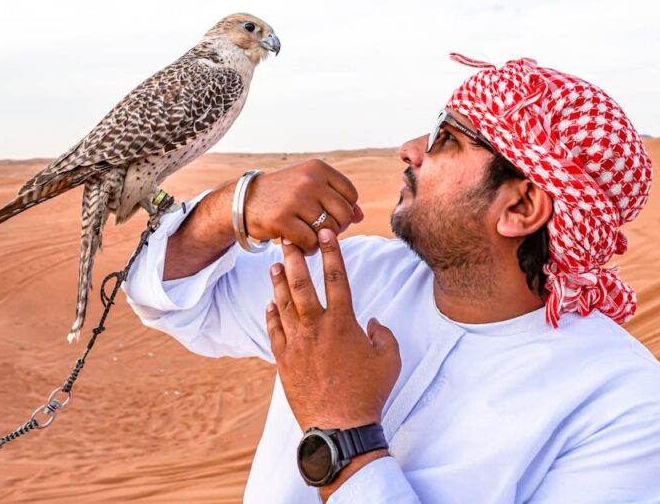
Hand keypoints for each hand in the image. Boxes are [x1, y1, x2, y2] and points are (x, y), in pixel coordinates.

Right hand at [248, 160, 363, 254]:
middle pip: (344, 214)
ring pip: (328, 231)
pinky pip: (310, 242)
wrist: (243, 200)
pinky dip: (308, 249)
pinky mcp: (282, 219)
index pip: (351, 195)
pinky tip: (298, 243)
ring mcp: (295, 199)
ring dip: (320, 240)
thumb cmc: (283, 195)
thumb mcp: (310, 186)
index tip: (329, 215)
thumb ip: (337, 199)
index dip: (344, 210)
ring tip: (308, 235)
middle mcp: (309, 180)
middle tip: (320, 230)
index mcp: (318, 168)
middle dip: (336, 227)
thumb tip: (360, 216)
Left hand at [265, 228, 400, 429]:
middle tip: (288, 239)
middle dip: (295, 258)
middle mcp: (316, 327)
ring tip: (276, 264)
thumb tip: (374, 322)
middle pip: (302, 284)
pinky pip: (274, 331)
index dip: (332, 252)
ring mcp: (297, 343)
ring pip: (284, 304)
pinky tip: (269, 304)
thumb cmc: (369, 393)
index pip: (338, 278)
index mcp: (343, 323)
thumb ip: (383, 334)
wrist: (340, 426)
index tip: (326, 233)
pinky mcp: (284, 361)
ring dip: (279, 282)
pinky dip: (271, 315)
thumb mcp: (389, 359)